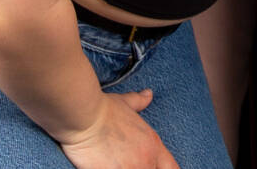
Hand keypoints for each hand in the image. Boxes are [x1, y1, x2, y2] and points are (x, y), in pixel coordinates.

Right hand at [56, 89, 176, 168]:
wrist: (85, 116)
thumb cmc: (103, 109)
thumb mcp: (126, 102)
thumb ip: (139, 101)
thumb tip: (148, 94)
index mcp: (153, 144)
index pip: (171, 167)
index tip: (154, 167)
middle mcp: (147, 160)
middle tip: (127, 163)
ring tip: (115, 164)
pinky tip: (102, 168)